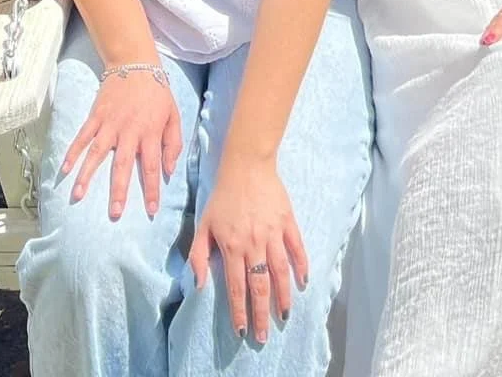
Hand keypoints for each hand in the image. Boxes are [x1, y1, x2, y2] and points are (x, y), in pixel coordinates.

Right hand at [61, 67, 182, 220]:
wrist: (134, 63)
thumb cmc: (157, 92)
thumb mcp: (174, 115)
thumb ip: (173, 143)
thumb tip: (168, 171)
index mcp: (150, 132)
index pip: (151, 166)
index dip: (152, 190)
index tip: (152, 211)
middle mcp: (129, 130)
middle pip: (123, 165)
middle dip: (119, 191)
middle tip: (115, 214)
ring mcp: (109, 123)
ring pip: (97, 153)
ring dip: (87, 175)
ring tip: (78, 196)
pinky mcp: (96, 116)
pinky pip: (82, 137)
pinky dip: (73, 152)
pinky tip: (65, 169)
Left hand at [189, 154, 307, 345]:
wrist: (246, 165)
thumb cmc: (222, 196)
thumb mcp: (203, 225)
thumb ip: (198, 256)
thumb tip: (200, 284)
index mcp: (232, 246)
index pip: (236, 286)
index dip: (239, 310)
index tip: (241, 330)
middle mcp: (254, 243)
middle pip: (260, 286)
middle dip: (261, 314)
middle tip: (263, 335)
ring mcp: (273, 233)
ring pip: (280, 272)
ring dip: (283, 296)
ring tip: (284, 315)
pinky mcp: (287, 222)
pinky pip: (297, 249)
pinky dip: (301, 266)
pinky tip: (303, 282)